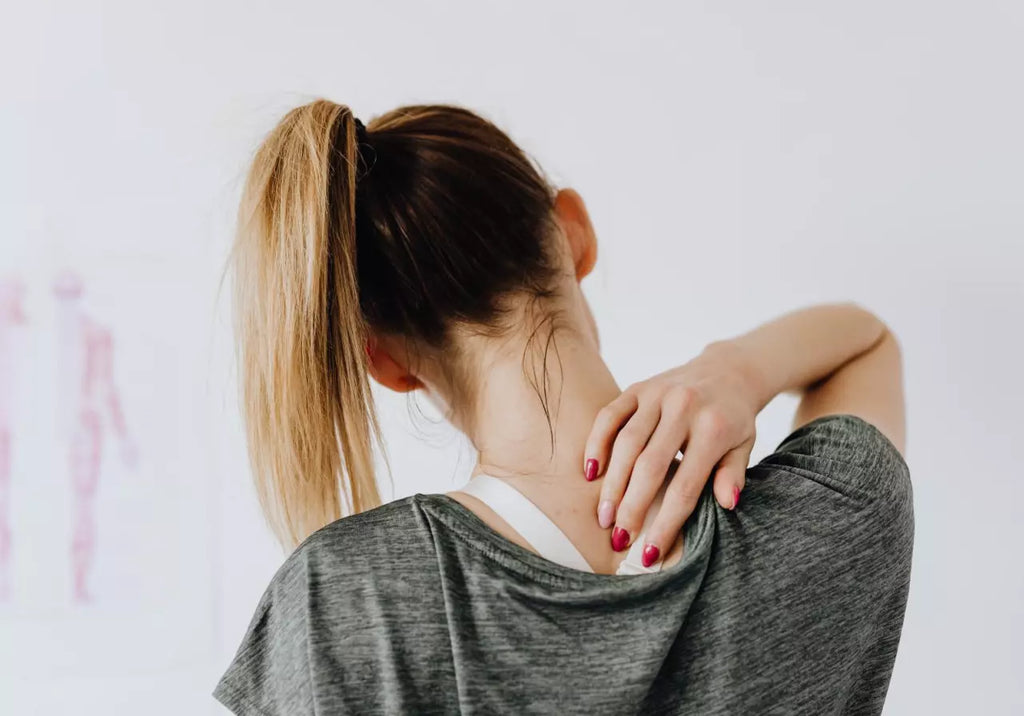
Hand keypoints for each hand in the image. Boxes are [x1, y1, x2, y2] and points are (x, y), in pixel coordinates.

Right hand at [583, 340, 762, 564]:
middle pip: (650, 466)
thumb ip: (733, 474)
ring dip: (611, 483)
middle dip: (632, 507)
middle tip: (618, 538)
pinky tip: (590, 472)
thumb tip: (726, 505)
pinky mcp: (638, 387)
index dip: (666, 522)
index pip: (685, 486)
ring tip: (603, 515)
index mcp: (713, 429)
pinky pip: (610, 416)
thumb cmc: (734, 419)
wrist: (727, 370)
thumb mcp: (744, 446)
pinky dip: (596, 443)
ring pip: (625, 444)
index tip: (649, 552)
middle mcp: (683, 408)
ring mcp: (657, 395)